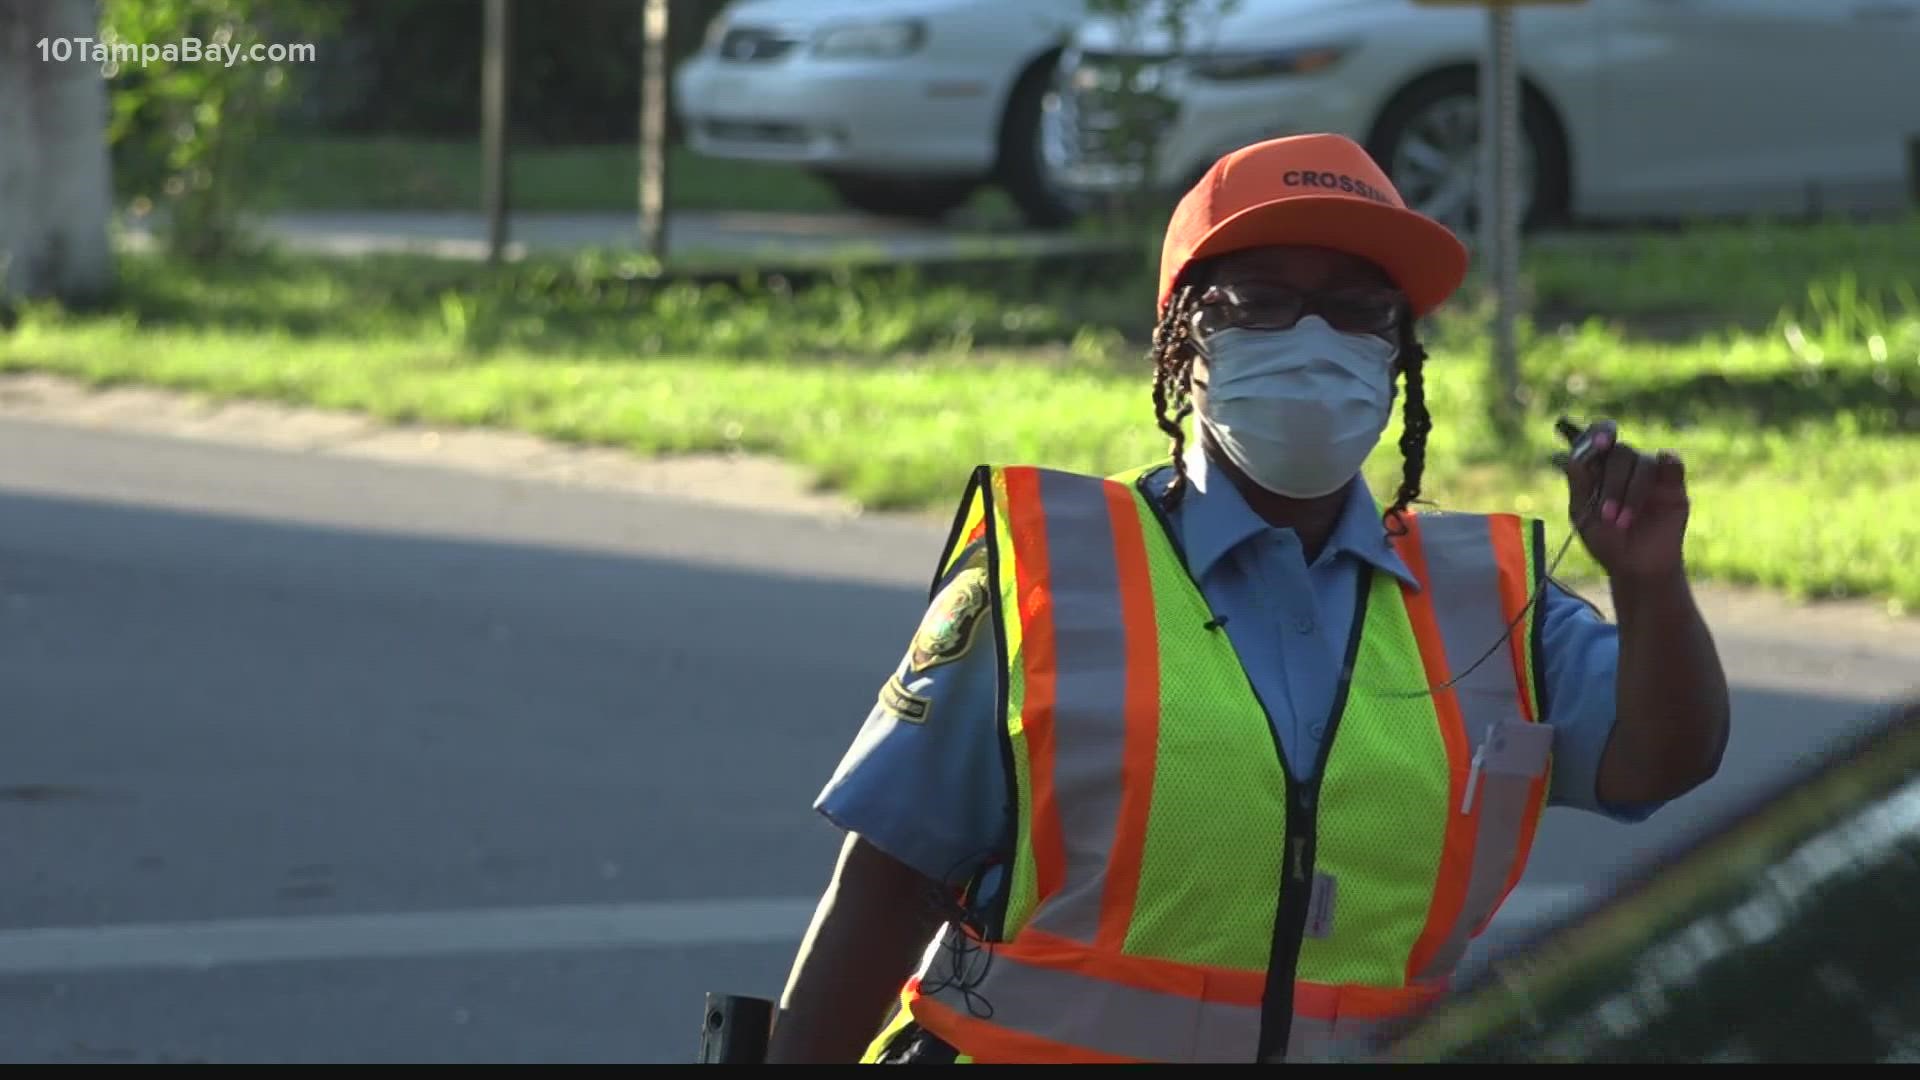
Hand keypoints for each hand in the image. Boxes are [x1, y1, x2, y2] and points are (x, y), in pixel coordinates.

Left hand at [1553, 417, 1690, 582]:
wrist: (1637, 569)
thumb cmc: (1606, 542)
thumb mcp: (1584, 517)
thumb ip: (1579, 486)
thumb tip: (1573, 457)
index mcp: (1598, 468)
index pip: (1598, 437)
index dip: (1599, 433)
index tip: (1600, 443)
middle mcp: (1624, 465)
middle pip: (1619, 452)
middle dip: (1612, 484)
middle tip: (1607, 516)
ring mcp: (1649, 472)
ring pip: (1643, 462)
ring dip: (1631, 492)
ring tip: (1623, 523)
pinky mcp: (1673, 484)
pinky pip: (1672, 462)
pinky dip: (1667, 465)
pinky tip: (1658, 485)